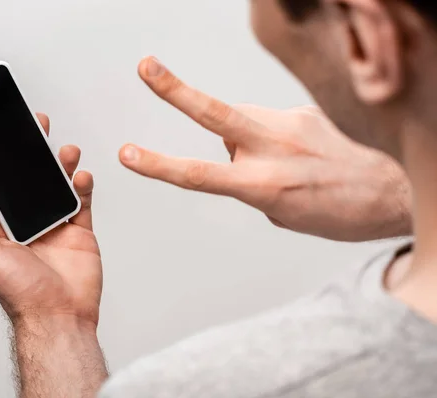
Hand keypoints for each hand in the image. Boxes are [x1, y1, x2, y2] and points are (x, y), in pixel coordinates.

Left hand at [0, 113, 101, 326]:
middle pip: (32, 181)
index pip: (2, 188)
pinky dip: (83, 185)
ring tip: (65, 151)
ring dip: (62, 165)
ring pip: (59, 186)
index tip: (6, 138)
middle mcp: (29, 224)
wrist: (60, 317)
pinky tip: (81, 176)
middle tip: (39, 128)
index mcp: (3, 228)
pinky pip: (82, 202)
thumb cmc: (22, 294)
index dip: (3, 163)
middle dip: (36, 154)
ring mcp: (55, 226)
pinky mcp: (79, 232)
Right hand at [119, 57, 411, 241]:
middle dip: (174, 89)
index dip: (157, 164)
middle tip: (146, 66)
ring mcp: (290, 123)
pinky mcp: (304, 111)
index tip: (128, 153)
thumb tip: (234, 150)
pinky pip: (268, 121)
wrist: (388, 193)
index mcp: (264, 185)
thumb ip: (249, 179)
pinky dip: (270, 135)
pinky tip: (296, 152)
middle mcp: (274, 148)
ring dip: (241, 136)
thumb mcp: (281, 212)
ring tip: (277, 162)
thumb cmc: (336, 211)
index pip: (198, 174)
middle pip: (215, 114)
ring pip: (241, 119)